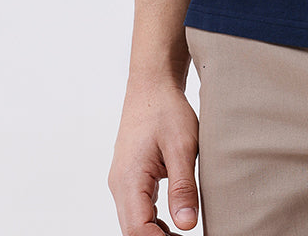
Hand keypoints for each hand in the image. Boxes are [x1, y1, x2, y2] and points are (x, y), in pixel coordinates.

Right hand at [109, 80, 200, 234]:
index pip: (137, 228)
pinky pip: (137, 210)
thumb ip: (183, 186)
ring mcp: (122, 182)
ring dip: (155, 234)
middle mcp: (120, 185)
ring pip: (134, 222)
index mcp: (129, 178)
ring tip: (183, 235)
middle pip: (132, 230)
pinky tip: (173, 224)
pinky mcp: (130, 178)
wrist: (152, 86)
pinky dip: (153, 222)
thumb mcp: (182, 146)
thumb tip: (187, 225)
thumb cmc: (166, 110)